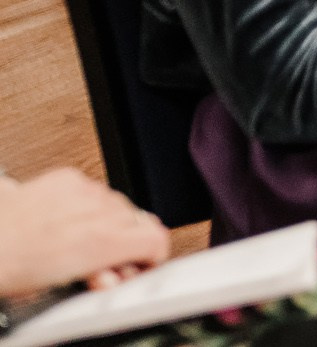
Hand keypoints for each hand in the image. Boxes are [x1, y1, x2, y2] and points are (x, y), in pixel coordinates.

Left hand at [0, 169, 169, 292]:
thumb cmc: (11, 267)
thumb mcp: (66, 283)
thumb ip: (104, 272)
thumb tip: (116, 273)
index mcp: (103, 240)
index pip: (157, 238)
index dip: (152, 255)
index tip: (141, 263)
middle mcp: (99, 210)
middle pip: (139, 221)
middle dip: (126, 241)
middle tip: (106, 259)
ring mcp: (85, 190)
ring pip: (118, 204)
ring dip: (108, 222)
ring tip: (82, 240)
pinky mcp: (68, 178)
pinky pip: (94, 189)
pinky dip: (87, 204)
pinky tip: (68, 220)